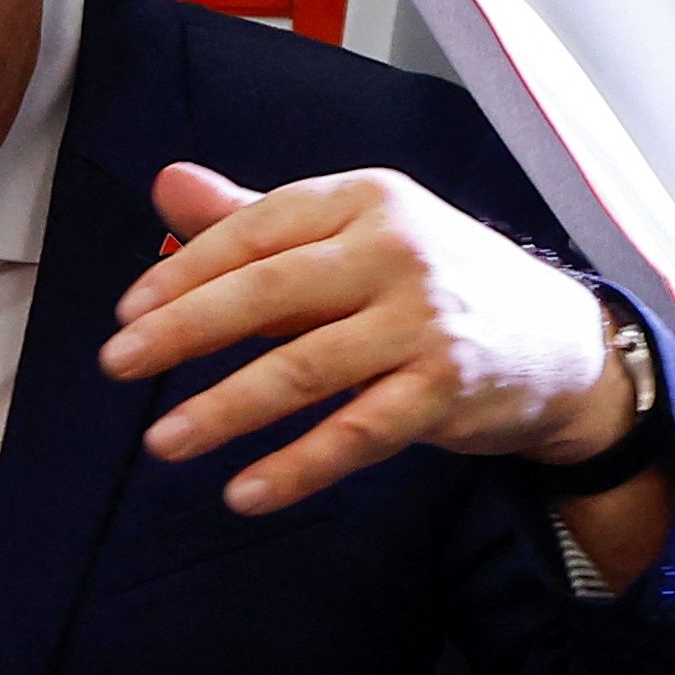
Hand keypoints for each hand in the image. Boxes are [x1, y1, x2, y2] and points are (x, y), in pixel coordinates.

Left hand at [97, 163, 632, 515]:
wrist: (559, 342)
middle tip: (116, 364)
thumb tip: (164, 183)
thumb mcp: (351, 233)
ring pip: (304, 369)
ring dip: (225, 409)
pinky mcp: (445, 390)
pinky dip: (296, 467)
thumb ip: (254, 218)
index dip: (183, 271)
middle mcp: (397, 250)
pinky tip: (243, 491)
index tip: (126, 313)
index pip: (255, 229)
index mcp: (364, 199)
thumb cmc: (430, 283)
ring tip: (162, 441)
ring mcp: (424, 323)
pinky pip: (355, 435)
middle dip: (183, 330)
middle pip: (269, 291)